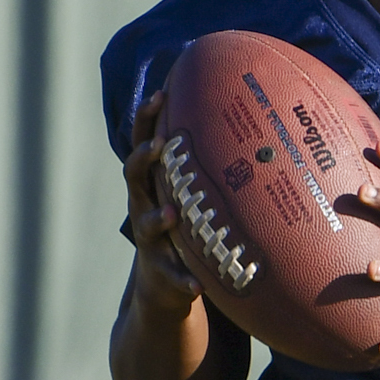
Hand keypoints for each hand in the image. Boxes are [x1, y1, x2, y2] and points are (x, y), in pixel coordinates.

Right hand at [121, 91, 205, 325]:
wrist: (162, 282)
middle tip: (159, 146)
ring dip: (156, 218)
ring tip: (170, 214)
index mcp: (151, 183)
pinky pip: (172, 275)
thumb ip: (204, 164)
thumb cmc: (182, 225)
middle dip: (143, 158)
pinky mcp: (161, 271)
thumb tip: (246, 121)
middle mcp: (142, 205)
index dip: (147, 119)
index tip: (160, 94)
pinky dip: (184, 279)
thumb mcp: (188, 192)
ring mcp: (149, 239)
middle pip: (133, 175)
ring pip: (145, 225)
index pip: (144, 144)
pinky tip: (199, 285)